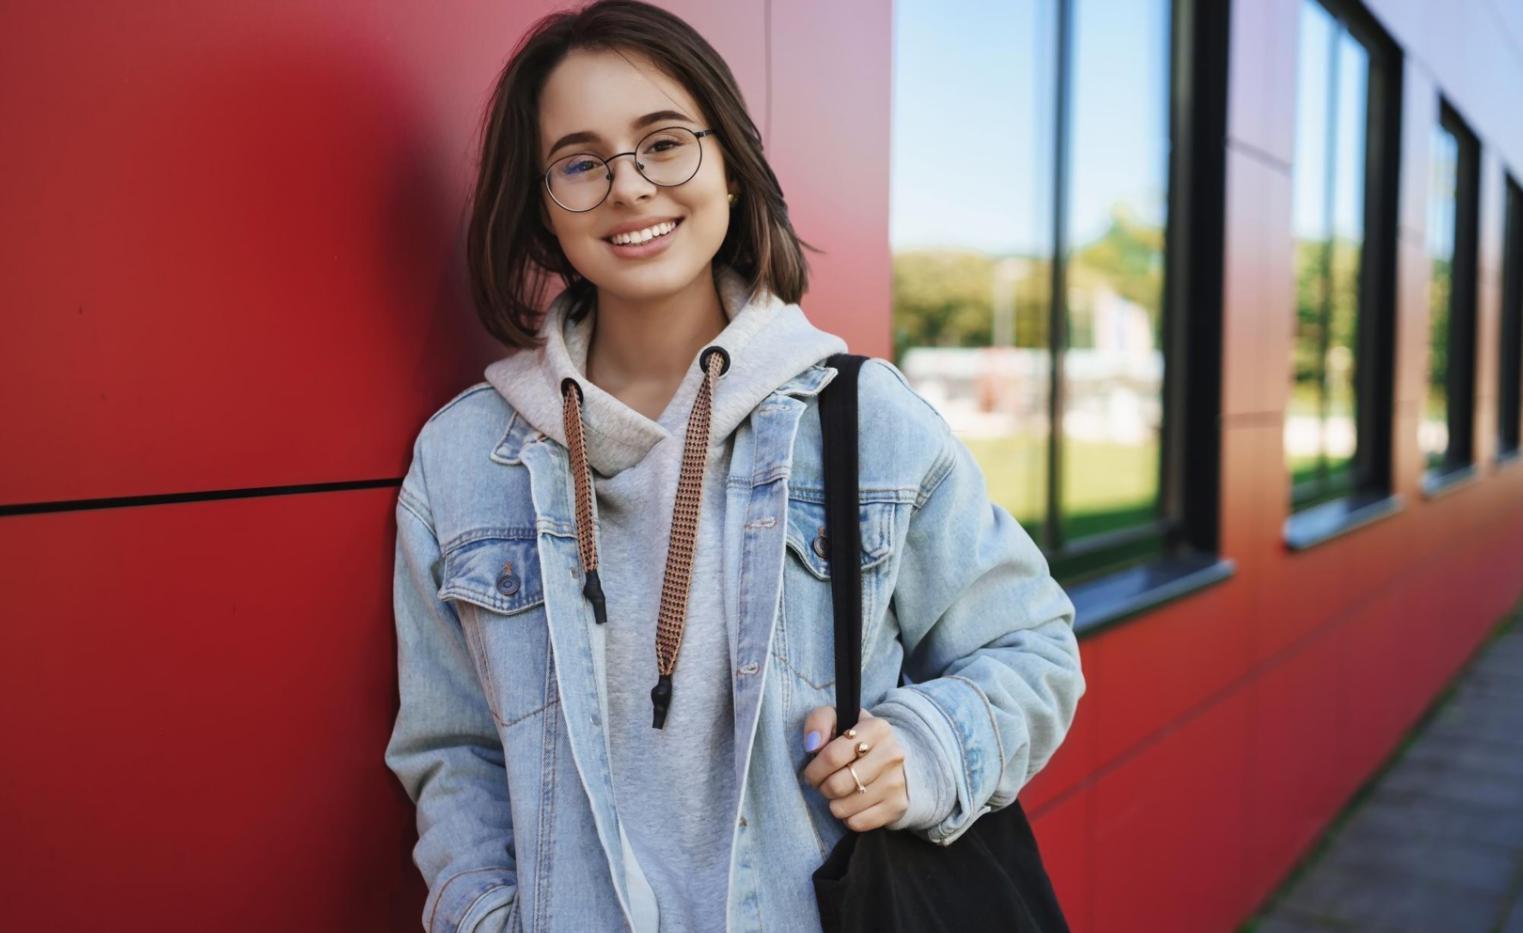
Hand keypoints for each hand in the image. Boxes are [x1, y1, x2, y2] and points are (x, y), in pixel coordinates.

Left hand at [799, 707, 909, 831]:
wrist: (894, 761)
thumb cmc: (856, 740)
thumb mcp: (837, 720)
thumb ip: (818, 721)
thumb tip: (812, 745)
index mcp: (877, 728)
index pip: (832, 755)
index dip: (814, 768)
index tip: (812, 770)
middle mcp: (891, 754)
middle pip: (837, 785)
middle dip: (822, 787)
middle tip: (823, 783)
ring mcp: (896, 782)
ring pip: (843, 807)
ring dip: (833, 803)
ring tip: (839, 792)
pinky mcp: (898, 807)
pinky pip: (857, 823)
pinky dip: (848, 817)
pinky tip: (853, 804)